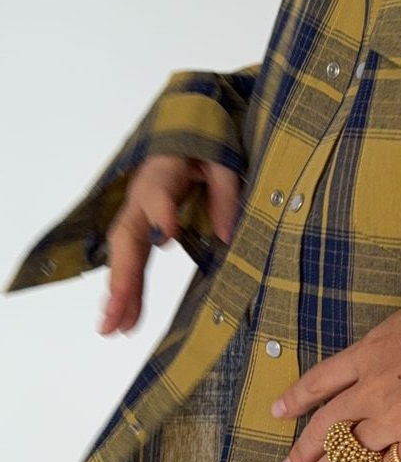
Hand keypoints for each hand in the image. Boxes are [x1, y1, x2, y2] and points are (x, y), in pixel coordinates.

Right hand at [100, 153, 240, 334]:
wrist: (183, 133)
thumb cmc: (203, 146)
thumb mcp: (223, 163)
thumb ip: (224, 194)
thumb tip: (225, 235)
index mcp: (165, 172)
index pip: (159, 193)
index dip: (162, 213)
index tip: (169, 235)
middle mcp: (142, 197)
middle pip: (128, 236)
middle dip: (122, 275)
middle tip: (118, 310)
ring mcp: (138, 214)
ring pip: (124, 255)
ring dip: (119, 292)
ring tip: (115, 328)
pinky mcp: (141, 228)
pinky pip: (132, 261)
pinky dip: (128, 291)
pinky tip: (127, 320)